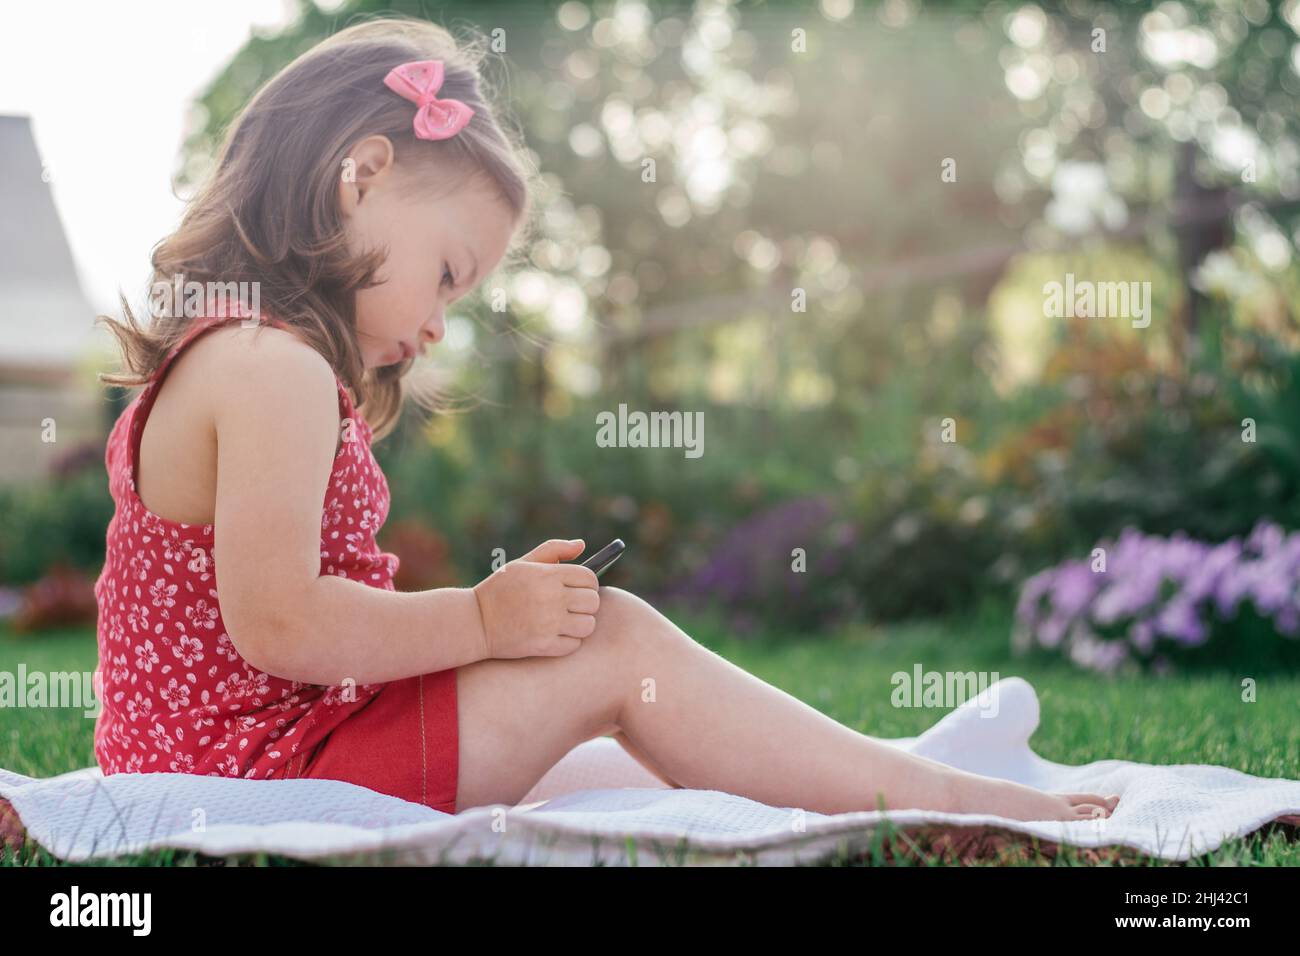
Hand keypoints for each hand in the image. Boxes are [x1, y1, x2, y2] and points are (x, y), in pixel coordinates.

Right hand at [472, 539, 600, 658]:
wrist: (474, 622)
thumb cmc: (500, 589)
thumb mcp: (522, 563)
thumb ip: (553, 549)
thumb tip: (581, 544)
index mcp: (547, 575)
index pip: (589, 578)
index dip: (588, 583)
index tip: (580, 588)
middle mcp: (551, 598)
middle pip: (592, 601)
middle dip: (586, 603)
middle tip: (572, 606)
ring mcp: (548, 623)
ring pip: (588, 625)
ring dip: (580, 624)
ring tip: (566, 622)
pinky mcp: (544, 645)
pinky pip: (574, 644)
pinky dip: (568, 641)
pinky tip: (555, 635)